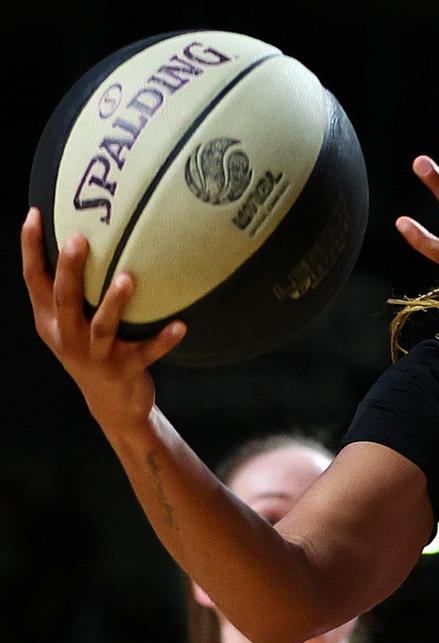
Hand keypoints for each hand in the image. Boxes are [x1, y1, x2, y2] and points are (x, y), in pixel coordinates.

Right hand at [21, 208, 185, 433]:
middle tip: (80, 238)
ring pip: (102, 326)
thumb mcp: (70, 324)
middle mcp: (67, 336)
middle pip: (64, 299)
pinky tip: (181, 326)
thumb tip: (84, 237)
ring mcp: (95, 355)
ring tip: (126, 279)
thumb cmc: (92, 351)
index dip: (30, 248)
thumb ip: (70, 291)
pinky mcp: (124, 370)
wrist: (111, 405)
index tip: (35, 214)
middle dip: (70, 269)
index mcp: (50, 321)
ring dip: (114, 303)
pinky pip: (147, 352)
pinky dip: (163, 340)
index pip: (34, 280)